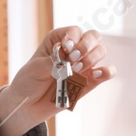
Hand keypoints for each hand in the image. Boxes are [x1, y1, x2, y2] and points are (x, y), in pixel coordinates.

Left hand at [0, 26, 116, 135]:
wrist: (28, 105)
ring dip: (91, 58)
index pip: (75, 30)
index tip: (66, 48)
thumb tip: (68, 61)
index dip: (74, 37)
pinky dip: (107, 71)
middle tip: (73, 59)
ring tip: (76, 70)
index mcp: (59, 40)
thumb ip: (52, 62)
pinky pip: (107, 72)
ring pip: (101, 51)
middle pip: (93, 36)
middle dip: (85, 46)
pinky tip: (96, 75)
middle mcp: (74, 50)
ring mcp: (84, 65)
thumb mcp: (34, 68)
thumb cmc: (28, 81)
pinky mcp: (91, 81)